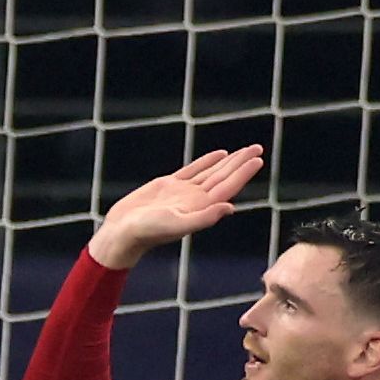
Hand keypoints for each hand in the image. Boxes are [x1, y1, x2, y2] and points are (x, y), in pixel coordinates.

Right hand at [89, 144, 261, 266]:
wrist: (122, 232)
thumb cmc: (147, 232)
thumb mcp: (176, 224)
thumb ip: (204, 217)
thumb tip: (230, 208)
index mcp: (201, 208)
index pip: (228, 187)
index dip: (243, 173)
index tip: (258, 159)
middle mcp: (196, 199)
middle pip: (224, 177)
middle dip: (241, 162)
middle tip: (258, 147)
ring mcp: (183, 192)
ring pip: (211, 172)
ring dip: (228, 161)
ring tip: (244, 150)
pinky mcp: (168, 185)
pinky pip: (193, 169)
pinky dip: (207, 161)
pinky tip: (218, 154)